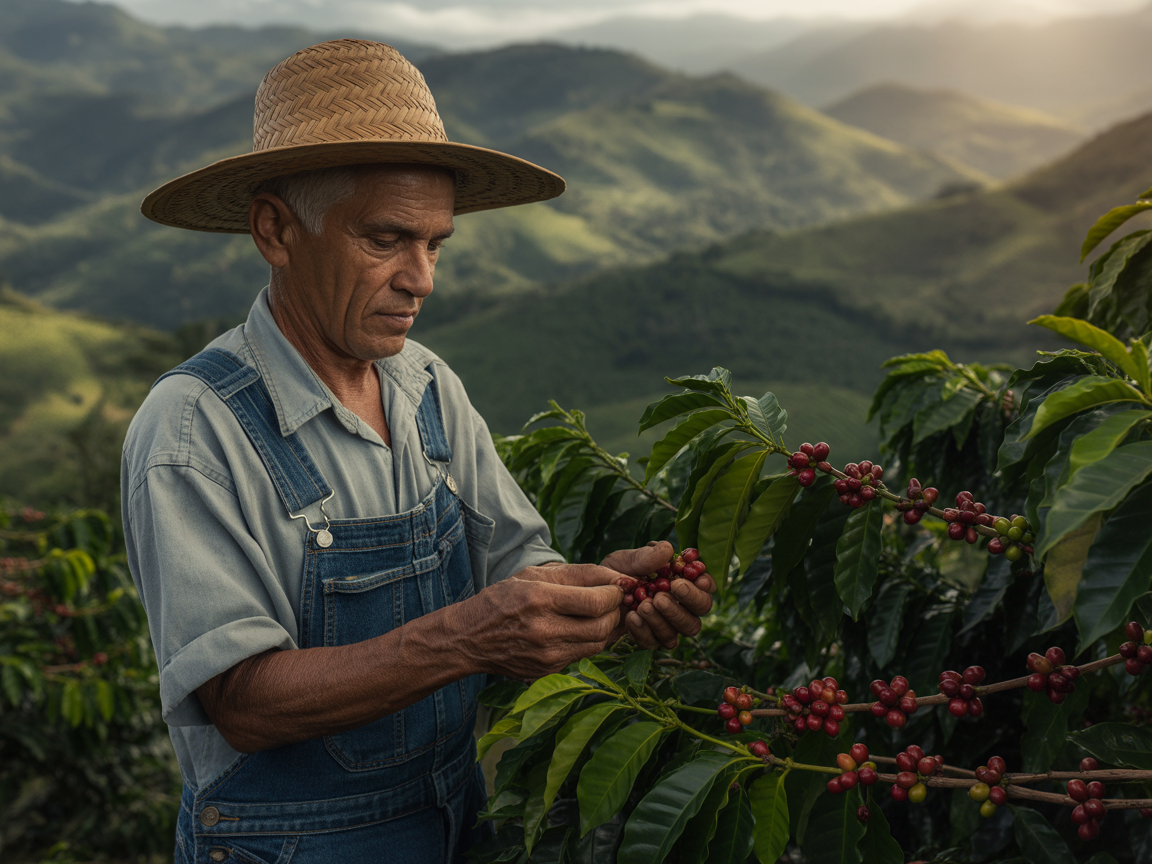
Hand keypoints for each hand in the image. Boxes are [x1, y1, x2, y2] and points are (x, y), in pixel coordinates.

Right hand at [453, 574, 622, 681]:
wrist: (471, 638)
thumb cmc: (504, 599)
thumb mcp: (535, 575)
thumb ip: (579, 573)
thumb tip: (617, 577)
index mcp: (540, 600)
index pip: (596, 602)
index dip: (615, 593)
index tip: (617, 586)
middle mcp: (545, 632)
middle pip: (602, 626)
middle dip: (615, 611)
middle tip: (613, 599)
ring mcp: (548, 656)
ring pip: (598, 643)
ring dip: (607, 627)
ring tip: (599, 612)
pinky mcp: (549, 671)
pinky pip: (584, 655)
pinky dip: (591, 640)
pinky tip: (582, 627)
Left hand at [601, 541, 716, 649]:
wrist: (594, 594)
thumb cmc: (618, 572)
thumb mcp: (629, 560)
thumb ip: (647, 556)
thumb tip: (668, 550)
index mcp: (683, 580)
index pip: (706, 585)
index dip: (706, 584)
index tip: (697, 578)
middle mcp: (682, 604)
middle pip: (701, 610)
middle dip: (687, 601)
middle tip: (664, 594)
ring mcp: (669, 624)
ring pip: (682, 630)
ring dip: (663, 618)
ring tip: (643, 605)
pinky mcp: (652, 639)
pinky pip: (656, 642)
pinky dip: (644, 630)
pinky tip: (631, 617)